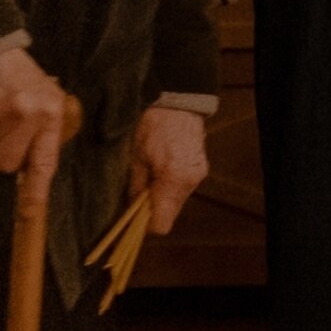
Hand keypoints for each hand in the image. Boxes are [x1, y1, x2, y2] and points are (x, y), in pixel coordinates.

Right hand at [0, 45, 70, 179]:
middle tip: (3, 134)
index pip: (44, 161)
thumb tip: (31, 170)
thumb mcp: (45, 95)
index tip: (30, 213)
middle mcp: (25, 117)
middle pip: (5, 165)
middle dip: (1, 156)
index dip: (35, 191)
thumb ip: (44, 129)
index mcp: (49, 113)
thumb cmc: (18, 77)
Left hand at [130, 106, 209, 236]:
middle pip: (169, 215)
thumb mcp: (135, 157)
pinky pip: (182, 191)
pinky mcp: (200, 171)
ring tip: (150, 177)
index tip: (133, 216)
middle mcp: (189, 183)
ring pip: (176, 204)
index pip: (160, 223)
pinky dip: (170, 189)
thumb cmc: (153, 127)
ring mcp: (197, 177)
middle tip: (138, 193)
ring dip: (161, 198)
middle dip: (151, 210)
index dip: (144, 225)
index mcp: (172, 180)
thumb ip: (135, 186)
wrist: (179, 105)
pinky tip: (162, 171)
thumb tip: (131, 207)